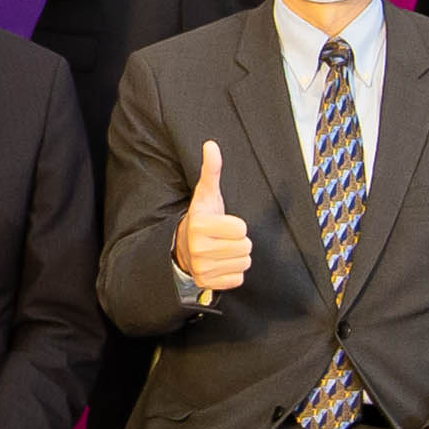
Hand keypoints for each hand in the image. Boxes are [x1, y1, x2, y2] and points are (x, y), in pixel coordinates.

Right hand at [174, 141, 251, 295]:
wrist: (183, 247)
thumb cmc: (202, 218)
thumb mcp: (206, 195)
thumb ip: (211, 171)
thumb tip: (211, 145)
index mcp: (199, 225)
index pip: (241, 229)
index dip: (238, 225)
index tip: (224, 224)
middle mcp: (198, 248)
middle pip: (245, 247)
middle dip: (239, 242)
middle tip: (225, 238)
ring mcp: (202, 268)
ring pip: (243, 263)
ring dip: (238, 257)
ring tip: (223, 250)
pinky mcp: (207, 283)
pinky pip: (238, 279)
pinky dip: (233, 273)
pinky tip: (221, 264)